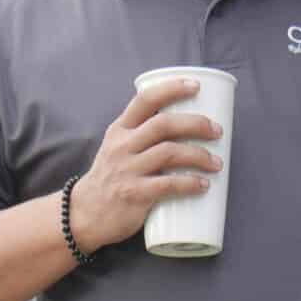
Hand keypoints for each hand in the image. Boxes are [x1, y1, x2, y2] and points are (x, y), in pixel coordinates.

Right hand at [67, 78, 223, 253]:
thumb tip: (186, 126)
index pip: (145, 100)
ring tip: (216, 163)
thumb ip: (142, 135)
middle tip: (217, 131)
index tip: (196, 86)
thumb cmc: (110, 178)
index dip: (172, 89)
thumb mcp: (116, 148)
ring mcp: (127, 170)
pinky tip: (203, 185)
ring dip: (199, 155)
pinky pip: (167, 184)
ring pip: (169, 152)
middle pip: (164, 124)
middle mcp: (122, 146)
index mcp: (120, 130)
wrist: (84, 214)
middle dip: (196, 124)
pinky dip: (189, 183)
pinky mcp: (133, 194)